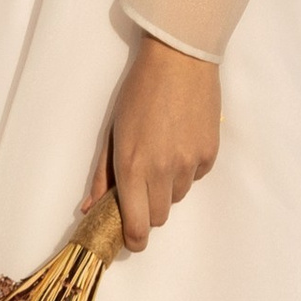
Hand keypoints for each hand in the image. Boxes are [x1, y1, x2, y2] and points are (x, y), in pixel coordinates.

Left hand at [84, 35, 220, 252]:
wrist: (179, 61)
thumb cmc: (138, 92)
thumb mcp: (112, 131)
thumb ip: (102, 174)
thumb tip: (90, 207)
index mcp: (132, 165)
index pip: (137, 225)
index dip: (133, 239)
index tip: (129, 238)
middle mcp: (162, 171)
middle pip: (158, 217)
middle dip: (147, 207)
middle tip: (140, 181)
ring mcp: (190, 165)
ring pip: (177, 196)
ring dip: (166, 185)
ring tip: (160, 150)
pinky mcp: (210, 156)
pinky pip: (196, 176)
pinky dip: (186, 168)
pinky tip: (179, 139)